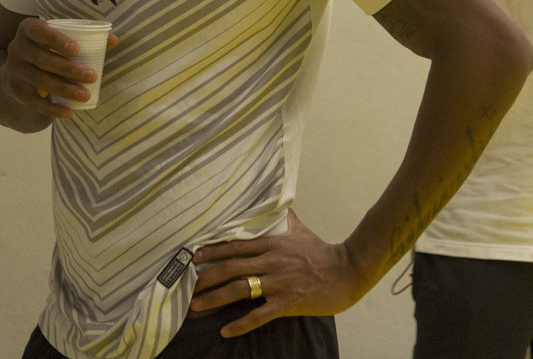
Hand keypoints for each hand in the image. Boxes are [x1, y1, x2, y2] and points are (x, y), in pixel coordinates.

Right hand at [2, 18, 118, 117]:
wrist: (17, 70)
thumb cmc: (47, 49)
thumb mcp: (59, 39)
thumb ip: (86, 38)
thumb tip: (113, 40)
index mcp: (28, 29)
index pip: (39, 31)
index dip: (56, 40)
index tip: (77, 50)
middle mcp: (17, 48)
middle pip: (42, 59)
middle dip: (68, 69)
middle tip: (92, 76)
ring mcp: (14, 70)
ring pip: (40, 81)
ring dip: (64, 89)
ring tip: (85, 95)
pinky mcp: (15, 90)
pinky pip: (33, 102)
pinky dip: (51, 108)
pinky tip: (69, 111)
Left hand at [190, 210, 362, 337]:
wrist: (345, 272)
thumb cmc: (321, 251)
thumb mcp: (299, 230)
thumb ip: (282, 218)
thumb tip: (274, 202)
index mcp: (272, 244)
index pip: (235, 246)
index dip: (213, 251)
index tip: (194, 257)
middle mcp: (271, 261)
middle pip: (231, 268)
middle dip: (206, 278)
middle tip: (187, 286)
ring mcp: (278, 283)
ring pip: (239, 290)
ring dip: (214, 299)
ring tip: (195, 307)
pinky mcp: (287, 302)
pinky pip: (259, 315)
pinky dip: (240, 324)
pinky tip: (225, 331)